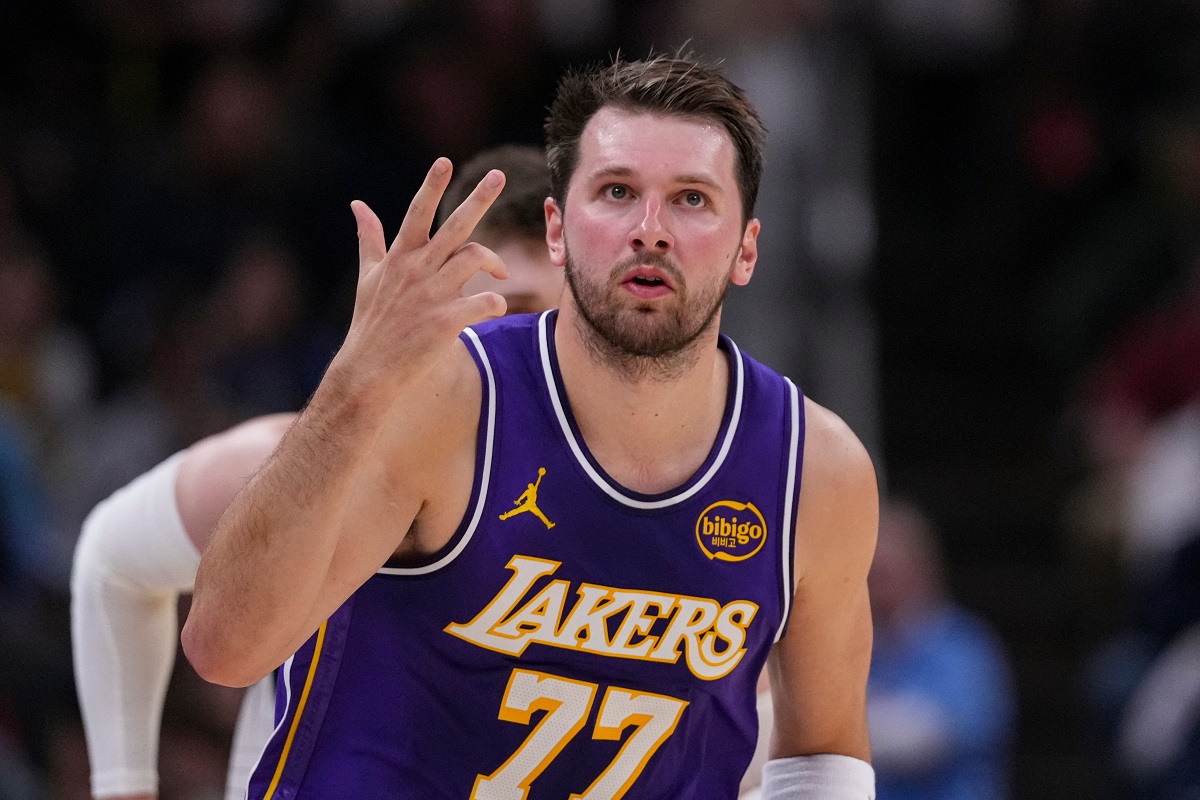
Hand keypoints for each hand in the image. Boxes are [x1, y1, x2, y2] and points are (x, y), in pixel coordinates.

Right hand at [336, 158, 508, 396]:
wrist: (368, 371)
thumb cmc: (371, 324)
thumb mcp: (368, 277)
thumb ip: (369, 239)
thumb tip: (357, 204)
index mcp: (400, 257)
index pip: (417, 213)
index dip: (431, 185)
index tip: (444, 161)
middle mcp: (417, 270)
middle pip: (455, 225)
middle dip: (478, 198)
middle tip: (498, 175)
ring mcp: (431, 295)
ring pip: (475, 258)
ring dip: (495, 262)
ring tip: (500, 274)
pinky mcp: (445, 322)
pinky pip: (484, 302)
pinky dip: (495, 302)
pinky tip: (495, 308)